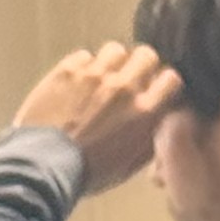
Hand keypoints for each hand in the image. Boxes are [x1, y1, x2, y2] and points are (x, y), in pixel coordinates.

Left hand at [12, 42, 181, 193]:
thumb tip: (157, 119)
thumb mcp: (132, 163)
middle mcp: (123, 88)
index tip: (159, 90)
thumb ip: (148, 136)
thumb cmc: (91, 171)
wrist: (48, 162)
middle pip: (146, 55)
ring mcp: (94, 75)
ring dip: (115, 62)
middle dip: (144, 65)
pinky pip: (85, 55)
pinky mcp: (68, 69)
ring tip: (106, 77)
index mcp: (144, 113)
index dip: (166, 83)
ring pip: (116, 49)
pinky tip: (81, 82)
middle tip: (135, 77)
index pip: (171, 79)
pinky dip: (86, 66)